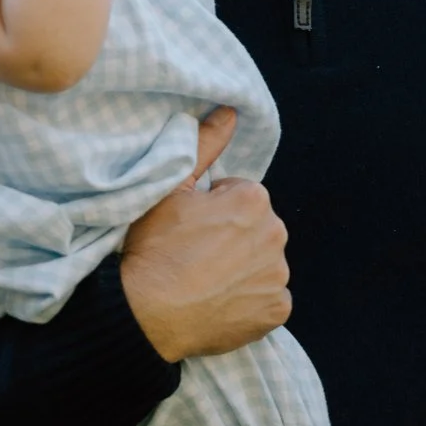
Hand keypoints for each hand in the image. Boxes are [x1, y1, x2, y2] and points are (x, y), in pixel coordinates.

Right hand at [119, 108, 292, 361]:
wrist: (147, 314)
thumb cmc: (154, 250)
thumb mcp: (170, 190)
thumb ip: (204, 146)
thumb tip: (230, 112)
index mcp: (254, 199)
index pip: (240, 197)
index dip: (213, 211)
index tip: (191, 228)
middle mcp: (276, 233)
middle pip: (257, 229)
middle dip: (234, 237)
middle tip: (197, 255)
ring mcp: (278, 274)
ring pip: (263, 264)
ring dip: (243, 269)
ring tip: (206, 280)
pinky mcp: (277, 309)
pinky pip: (269, 299)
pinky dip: (250, 301)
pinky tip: (221, 302)